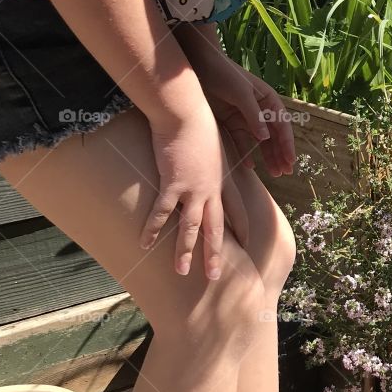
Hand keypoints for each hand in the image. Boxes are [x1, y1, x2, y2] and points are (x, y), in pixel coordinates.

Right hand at [140, 103, 249, 281]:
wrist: (187, 113)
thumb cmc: (200, 124)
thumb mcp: (217, 145)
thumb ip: (217, 160)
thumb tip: (217, 163)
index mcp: (225, 181)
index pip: (238, 213)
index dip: (242, 230)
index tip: (246, 246)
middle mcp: (212, 190)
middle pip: (217, 229)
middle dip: (216, 255)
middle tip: (216, 278)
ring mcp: (194, 189)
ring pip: (191, 228)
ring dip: (186, 251)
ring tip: (182, 272)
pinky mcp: (173, 184)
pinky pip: (162, 213)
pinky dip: (153, 230)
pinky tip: (145, 245)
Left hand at [182, 39, 295, 177]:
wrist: (199, 65)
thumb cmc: (224, 74)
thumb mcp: (241, 93)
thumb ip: (253, 116)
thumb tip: (265, 138)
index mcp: (268, 100)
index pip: (282, 125)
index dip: (287, 144)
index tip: (290, 161)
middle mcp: (260, 110)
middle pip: (274, 136)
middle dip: (280, 154)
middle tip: (284, 173)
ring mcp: (246, 117)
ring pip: (260, 141)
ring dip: (267, 156)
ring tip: (274, 173)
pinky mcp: (231, 121)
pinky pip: (242, 140)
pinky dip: (247, 152)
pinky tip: (251, 166)